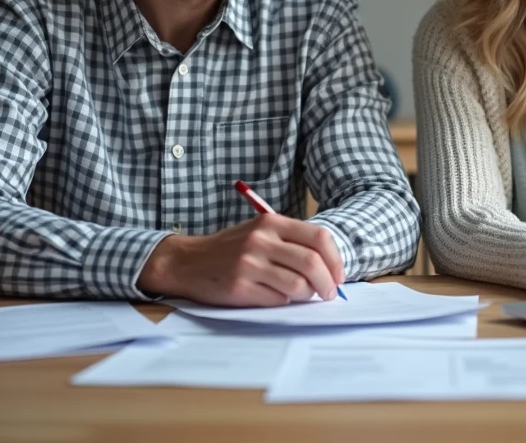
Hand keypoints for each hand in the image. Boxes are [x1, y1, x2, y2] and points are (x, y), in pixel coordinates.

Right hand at [137, 214, 343, 306]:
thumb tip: (329, 267)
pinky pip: (277, 300)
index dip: (335, 260)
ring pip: (298, 286)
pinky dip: (283, 302)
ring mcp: (249, 264)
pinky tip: (275, 297)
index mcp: (270, 223)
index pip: (318, 238)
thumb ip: (290, 242)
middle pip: (312, 263)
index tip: (338, 275)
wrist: (188, 262)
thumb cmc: (230, 249)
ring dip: (306, 295)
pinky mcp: (239, 287)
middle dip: (328, 283)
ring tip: (302, 295)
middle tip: (329, 293)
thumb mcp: (259, 232)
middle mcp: (261, 240)